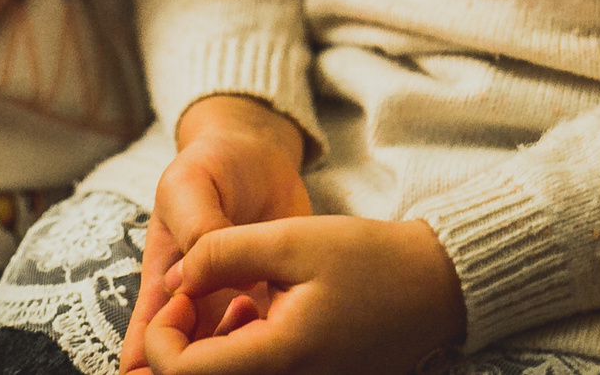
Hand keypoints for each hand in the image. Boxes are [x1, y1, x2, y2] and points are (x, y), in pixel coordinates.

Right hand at [122, 97, 310, 374]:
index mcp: (162, 287)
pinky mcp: (275, 306)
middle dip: (205, 366)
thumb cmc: (213, 165)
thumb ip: (198, 227)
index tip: (183, 335)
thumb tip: (216, 284)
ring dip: (244, 355)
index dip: (156, 365)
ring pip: (232, 363)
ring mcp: (235, 311)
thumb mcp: (191, 182)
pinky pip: (273, 344)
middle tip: (236, 328)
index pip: (140, 355)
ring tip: (259, 311)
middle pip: (188, 368)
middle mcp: (197, 310)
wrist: (260, 154)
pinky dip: (279, 342)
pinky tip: (290, 310)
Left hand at [140, 217, 464, 374]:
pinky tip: (257, 311)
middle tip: (199, 293)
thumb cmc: (370, 259)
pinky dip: (239, 351)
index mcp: (281, 358)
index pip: (183, 373)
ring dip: (209, 347)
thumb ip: (221, 251)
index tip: (184, 290)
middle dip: (181, 343)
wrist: (436, 288)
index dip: (163, 333)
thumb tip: (175, 278)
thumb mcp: (290, 238)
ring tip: (238, 296)